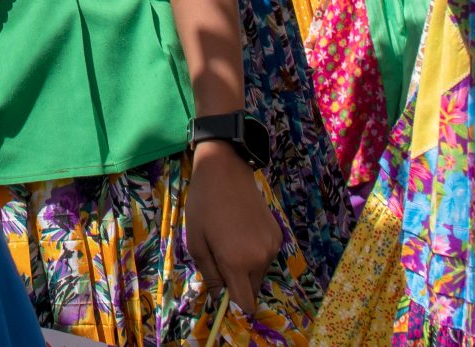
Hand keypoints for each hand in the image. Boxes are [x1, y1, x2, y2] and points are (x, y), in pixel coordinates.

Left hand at [183, 139, 280, 304]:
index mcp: (238, 262)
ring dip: (247, 268)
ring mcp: (273, 246)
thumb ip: (210, 274)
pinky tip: (243, 232)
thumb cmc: (204, 205)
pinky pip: (266, 256)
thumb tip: (219, 298)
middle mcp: (260, 258)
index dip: (233, 304)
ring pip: (260, 273)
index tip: (222, 292)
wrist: (226, 171)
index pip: (245, 303)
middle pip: (253, 289)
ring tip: (230, 241)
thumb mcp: (196, 242)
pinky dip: (256, 253)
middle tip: (221, 260)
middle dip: (238, 284)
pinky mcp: (278, 235)